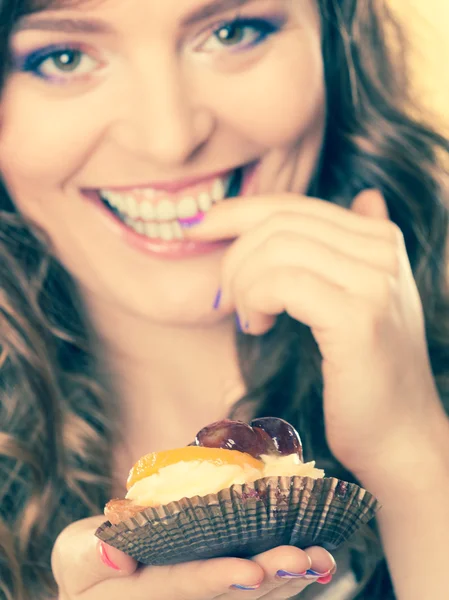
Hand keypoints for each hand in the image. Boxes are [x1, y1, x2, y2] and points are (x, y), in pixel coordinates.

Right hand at [51, 517, 335, 599]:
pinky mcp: (218, 594)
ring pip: (251, 599)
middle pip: (229, 597)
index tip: (252, 570)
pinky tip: (313, 563)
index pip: (181, 586)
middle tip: (309, 558)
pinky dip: (285, 580)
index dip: (216, 579)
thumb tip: (116, 551)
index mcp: (140, 594)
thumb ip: (84, 552)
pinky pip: (255, 593)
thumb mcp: (72, 553)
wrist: (103, 580)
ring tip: (323, 558)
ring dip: (290, 580)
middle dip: (271, 579)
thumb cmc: (87, 563)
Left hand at [186, 190, 441, 480]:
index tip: (201, 228)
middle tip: (226, 298)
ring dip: (242, 283)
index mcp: (380, 239)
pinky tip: (257, 328)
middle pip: (280, 223)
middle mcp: (383, 250)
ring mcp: (375, 282)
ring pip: (276, 250)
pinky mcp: (358, 317)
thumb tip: (365, 195)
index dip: (239, 211)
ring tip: (247, 318)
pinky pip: (281, 283)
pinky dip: (255, 300)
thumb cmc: (364, 373)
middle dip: (235, 256)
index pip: (294, 206)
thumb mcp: (360, 297)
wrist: (398, 436)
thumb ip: (355, 248)